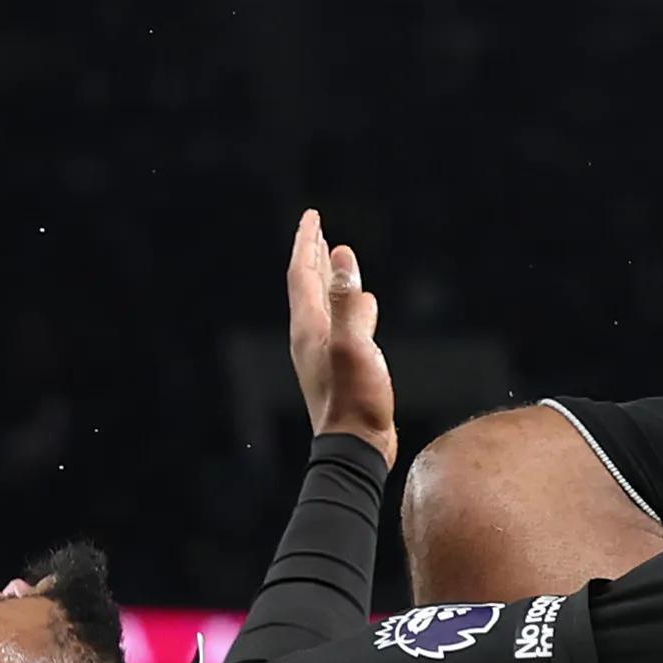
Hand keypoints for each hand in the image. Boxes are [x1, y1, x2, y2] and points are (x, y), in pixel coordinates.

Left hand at [285, 209, 396, 455]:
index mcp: (309, 327)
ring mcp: (325, 353)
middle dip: (314, 256)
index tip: (312, 216)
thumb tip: (343, 255)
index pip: (303, 273)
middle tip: (319, 231)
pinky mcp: (341, 367)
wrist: (355, 446)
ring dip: (331, 279)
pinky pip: (342, 324)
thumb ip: (347, 300)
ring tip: (338, 260)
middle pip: (309, 285)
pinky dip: (348, 306)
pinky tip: (359, 308)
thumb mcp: (353, 344)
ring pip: (326, 305)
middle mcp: (311, 337)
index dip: (307, 242)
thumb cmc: (354, 399)